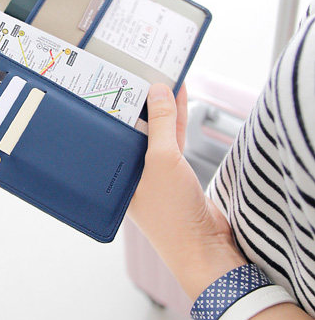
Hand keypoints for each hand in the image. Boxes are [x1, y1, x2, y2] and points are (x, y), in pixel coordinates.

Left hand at [128, 83, 245, 300]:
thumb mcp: (163, 161)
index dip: (120, 103)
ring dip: (163, 107)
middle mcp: (130, 168)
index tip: (124, 79)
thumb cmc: (172, 215)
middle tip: (144, 72)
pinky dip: (177, 120)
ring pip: (156, 130)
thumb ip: (162, 124)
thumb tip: (158, 91)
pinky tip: (179, 99)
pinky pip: (173, 138)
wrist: (206, 247)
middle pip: (135, 127)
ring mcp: (153, 170)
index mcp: (115, 170)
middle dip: (142, 101)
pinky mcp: (174, 172)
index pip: (113, 128)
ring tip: (164, 77)